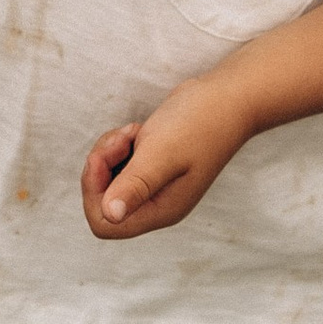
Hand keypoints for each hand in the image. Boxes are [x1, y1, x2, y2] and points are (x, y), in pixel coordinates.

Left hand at [82, 75, 251, 240]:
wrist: (227, 99)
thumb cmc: (199, 124)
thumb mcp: (161, 153)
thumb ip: (135, 185)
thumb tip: (110, 215)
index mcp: (160, 210)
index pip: (105, 224)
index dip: (94, 192)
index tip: (104, 158)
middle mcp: (156, 204)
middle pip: (102, 202)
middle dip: (101, 167)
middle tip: (122, 139)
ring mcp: (154, 187)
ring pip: (107, 180)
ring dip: (110, 152)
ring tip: (134, 132)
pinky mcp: (152, 168)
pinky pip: (118, 165)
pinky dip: (118, 145)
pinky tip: (138, 130)